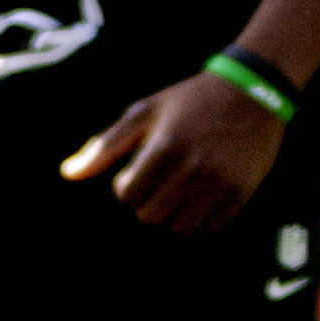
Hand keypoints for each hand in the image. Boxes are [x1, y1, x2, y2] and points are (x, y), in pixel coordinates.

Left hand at [64, 69, 286, 231]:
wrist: (252, 92)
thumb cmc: (188, 101)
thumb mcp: (145, 112)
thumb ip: (105, 145)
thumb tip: (67, 174)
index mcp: (164, 145)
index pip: (128, 196)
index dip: (127, 187)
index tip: (138, 172)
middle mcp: (192, 167)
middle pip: (151, 216)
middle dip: (148, 203)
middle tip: (158, 182)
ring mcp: (219, 182)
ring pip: (180, 228)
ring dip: (173, 214)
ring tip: (178, 190)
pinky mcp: (241, 193)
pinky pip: (210, 227)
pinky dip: (201, 218)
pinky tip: (201, 194)